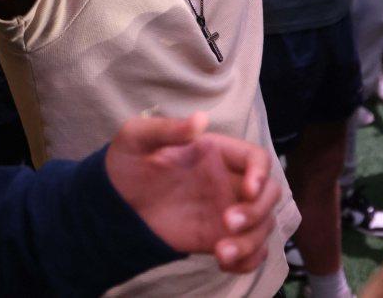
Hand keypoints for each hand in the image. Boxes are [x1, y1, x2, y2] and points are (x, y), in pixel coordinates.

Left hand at [106, 112, 280, 273]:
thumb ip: (168, 129)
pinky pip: (250, 251)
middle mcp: (228, 181)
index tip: (248, 189)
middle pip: (270, 194)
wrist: (113, 203)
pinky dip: (248, 261)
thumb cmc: (127, 162)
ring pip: (263, 225)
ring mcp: (226, 211)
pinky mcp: (218, 237)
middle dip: (258, 211)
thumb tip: (200, 119)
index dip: (261, 173)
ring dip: (252, 242)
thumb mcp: (138, 137)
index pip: (257, 158)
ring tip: (222, 253)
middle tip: (228, 222)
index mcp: (217, 152)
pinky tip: (224, 263)